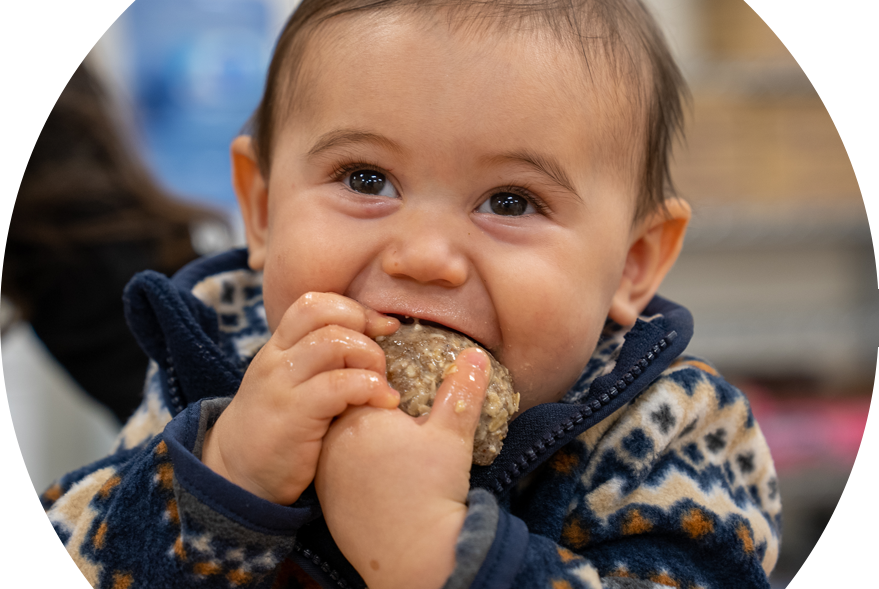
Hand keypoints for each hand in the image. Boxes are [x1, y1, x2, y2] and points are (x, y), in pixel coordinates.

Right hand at [201, 292, 399, 504]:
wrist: (236, 474)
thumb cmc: (278, 429)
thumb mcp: (292, 385)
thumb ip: (321, 362)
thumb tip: (374, 342)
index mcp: (278, 348)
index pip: (314, 303)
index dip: (355, 309)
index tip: (382, 328)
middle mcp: (276, 359)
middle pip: (327, 316)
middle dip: (366, 329)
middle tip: (382, 360)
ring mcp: (282, 385)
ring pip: (335, 344)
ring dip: (370, 358)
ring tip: (382, 384)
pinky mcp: (294, 415)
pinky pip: (340, 385)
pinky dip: (371, 388)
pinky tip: (385, 401)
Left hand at [316, 348, 489, 588]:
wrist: (414, 555)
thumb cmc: (432, 490)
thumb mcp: (452, 433)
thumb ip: (461, 389)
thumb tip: (475, 354)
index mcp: (358, 413)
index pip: (363, 376)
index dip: (385, 377)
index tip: (407, 389)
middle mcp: (331, 438)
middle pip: (348, 405)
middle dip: (371, 404)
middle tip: (403, 416)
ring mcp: (324, 470)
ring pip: (340, 436)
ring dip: (360, 434)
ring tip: (391, 444)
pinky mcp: (325, 498)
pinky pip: (336, 466)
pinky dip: (354, 463)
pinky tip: (378, 471)